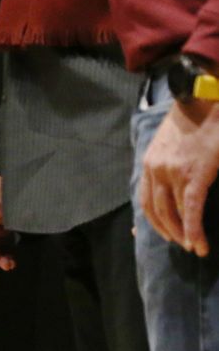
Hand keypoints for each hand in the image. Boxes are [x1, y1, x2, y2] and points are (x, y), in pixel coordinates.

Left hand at [141, 100, 218, 255]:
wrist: (204, 102)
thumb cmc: (192, 123)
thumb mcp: (169, 145)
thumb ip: (166, 165)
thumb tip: (167, 185)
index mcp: (149, 164)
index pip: (145, 200)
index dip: (153, 222)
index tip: (162, 234)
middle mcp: (156, 170)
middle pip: (158, 211)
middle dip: (170, 231)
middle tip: (182, 244)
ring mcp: (174, 174)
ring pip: (175, 214)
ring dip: (184, 235)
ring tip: (194, 247)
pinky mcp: (194, 175)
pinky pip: (192, 209)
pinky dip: (194, 230)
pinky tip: (200, 244)